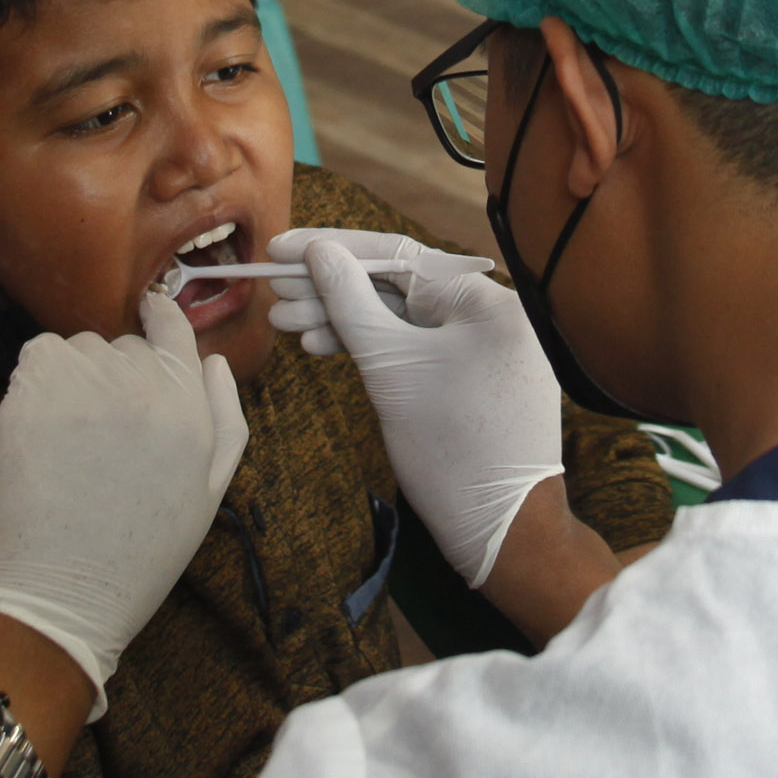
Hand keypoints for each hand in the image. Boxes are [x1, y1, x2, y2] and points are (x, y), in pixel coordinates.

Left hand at [0, 295, 247, 710]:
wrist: (60, 596)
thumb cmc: (139, 555)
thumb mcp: (210, 495)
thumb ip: (225, 421)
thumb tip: (213, 361)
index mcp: (189, 407)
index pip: (176, 330)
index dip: (160, 319)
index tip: (148, 312)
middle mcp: (141, 385)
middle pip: (125, 347)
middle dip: (116, 378)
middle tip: (104, 437)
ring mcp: (83, 383)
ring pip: (80, 351)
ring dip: (75, 378)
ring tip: (71, 441)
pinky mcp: (31, 391)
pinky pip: (38, 355)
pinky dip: (37, 379)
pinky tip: (42, 427)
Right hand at [272, 226, 559, 589]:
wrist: (502, 530)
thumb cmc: (451, 448)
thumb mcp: (390, 369)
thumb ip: (351, 303)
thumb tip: (320, 252)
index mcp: (487, 300)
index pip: (399, 254)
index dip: (334, 248)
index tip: (281, 247)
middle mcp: (493, 315)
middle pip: (398, 286)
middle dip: (332, 290)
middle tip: (275, 295)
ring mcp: (486, 349)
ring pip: (404, 321)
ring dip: (345, 321)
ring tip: (288, 325)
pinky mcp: (473, 379)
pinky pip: (418, 349)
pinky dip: (375, 349)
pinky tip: (325, 346)